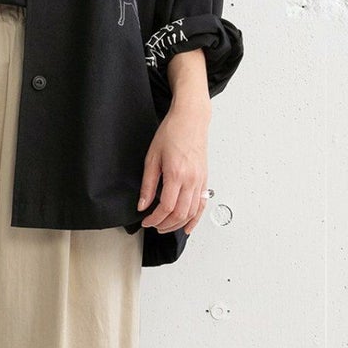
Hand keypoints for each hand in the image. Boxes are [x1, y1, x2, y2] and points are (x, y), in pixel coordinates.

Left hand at [137, 102, 212, 235]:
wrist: (190, 120)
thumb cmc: (172, 133)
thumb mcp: (152, 157)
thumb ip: (147, 184)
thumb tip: (142, 204)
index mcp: (176, 174)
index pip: (166, 207)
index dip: (154, 218)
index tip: (146, 221)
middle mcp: (191, 180)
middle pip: (180, 213)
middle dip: (165, 225)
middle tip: (154, 226)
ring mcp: (200, 181)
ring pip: (192, 212)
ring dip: (178, 224)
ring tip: (165, 227)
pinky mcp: (205, 180)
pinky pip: (202, 204)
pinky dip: (195, 218)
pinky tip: (188, 226)